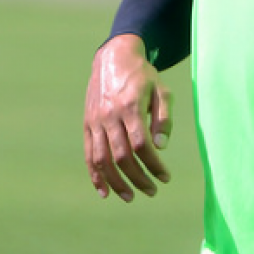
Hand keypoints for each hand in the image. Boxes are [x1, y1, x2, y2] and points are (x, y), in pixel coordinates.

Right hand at [83, 34, 172, 201]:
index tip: (165, 177)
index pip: (141, 145)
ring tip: (131, 197)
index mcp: (131, 106)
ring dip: (116, 182)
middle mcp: (110, 115)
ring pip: (103, 159)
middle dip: (138, 178)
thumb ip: (164, 118)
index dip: (154, 165)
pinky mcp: (87, 123)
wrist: (113, 57)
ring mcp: (96, 120)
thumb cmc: (143, 76)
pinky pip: (89, 154)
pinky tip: (105, 192)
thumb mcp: (162, 90)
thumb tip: (161, 146)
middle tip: (153, 191)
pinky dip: (95, 175)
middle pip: (122, 156)